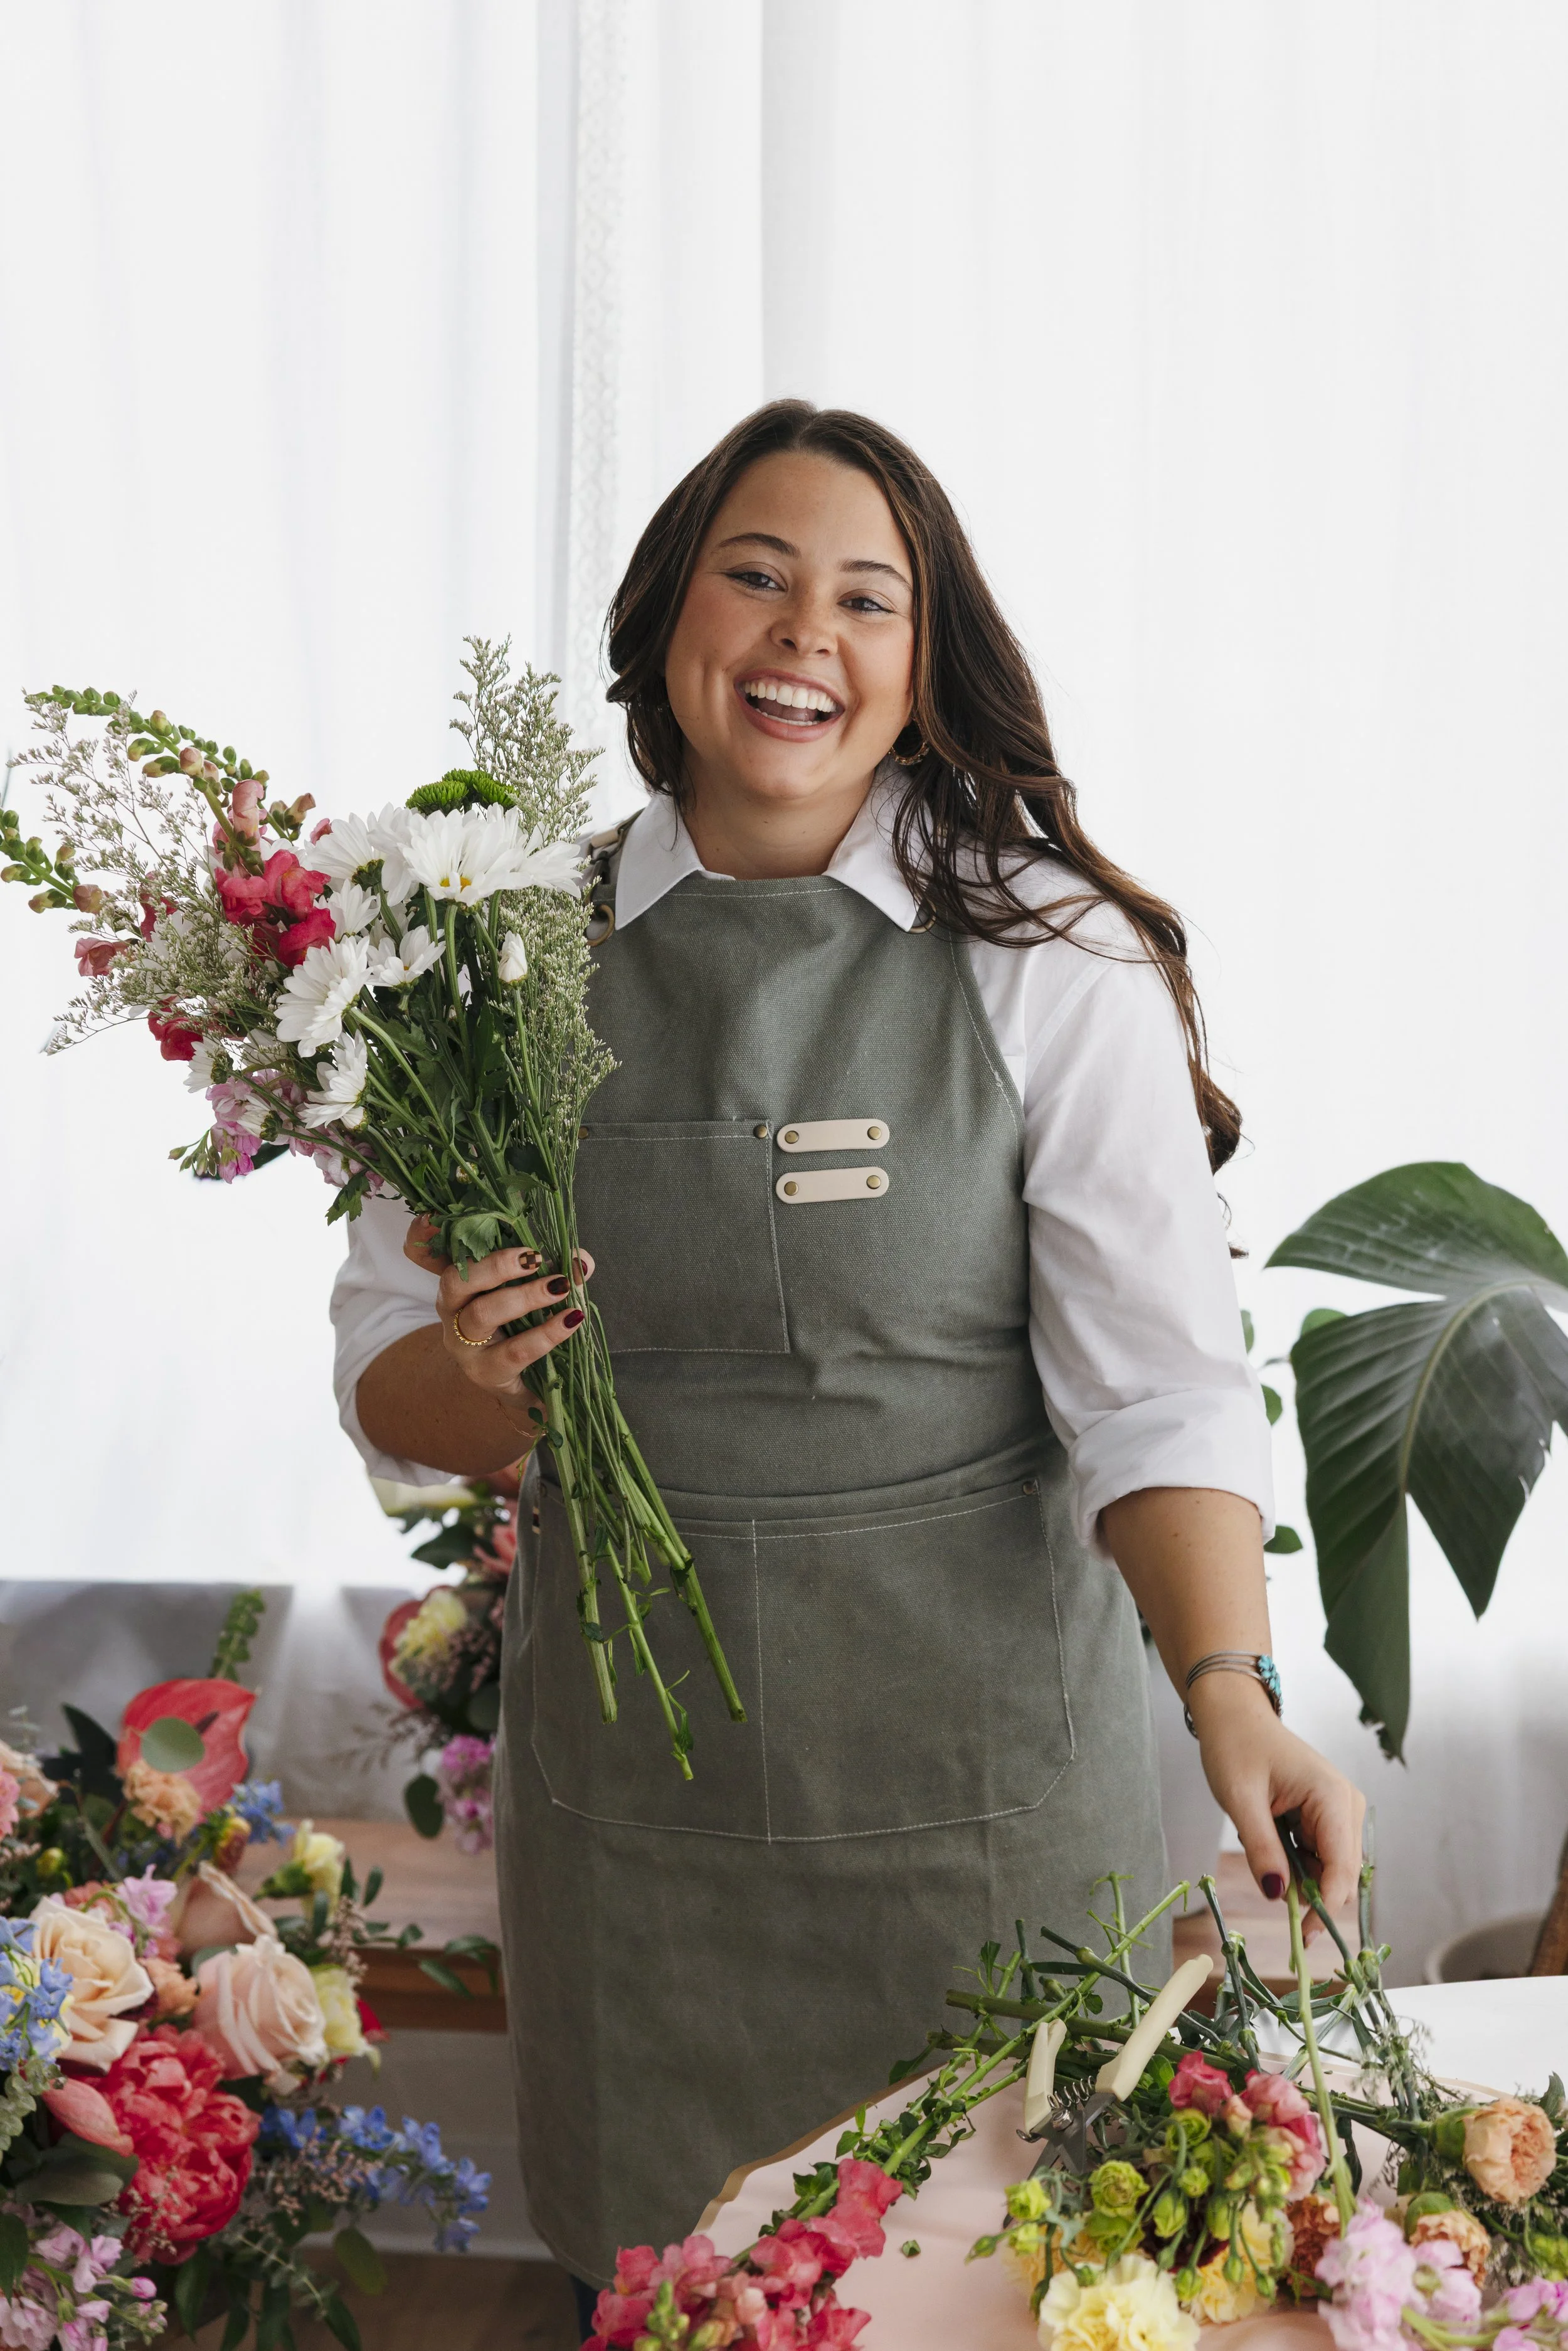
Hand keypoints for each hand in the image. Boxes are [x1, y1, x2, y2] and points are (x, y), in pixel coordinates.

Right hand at [403, 1218, 594, 1443]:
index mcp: (457, 1281)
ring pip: (483, 1313)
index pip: (425, 1254)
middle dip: (495, 1264)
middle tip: (534, 1257)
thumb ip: (552, 1270)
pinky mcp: (486, 1372)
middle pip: (455, 1280)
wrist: (524, 1387)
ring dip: (525, 1297)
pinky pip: (515, 1350)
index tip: (434, 1218)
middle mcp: (451, 1309)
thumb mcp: (529, 1292)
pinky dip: (547, 1333)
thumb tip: (581, 1259)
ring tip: (561, 1287)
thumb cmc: (520, 1327)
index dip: (423, 1236)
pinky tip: (572, 1320)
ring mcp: (464, 1344)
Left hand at [1188, 1673, 1365, 1928]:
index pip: (1342, 1869)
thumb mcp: (1240, 1799)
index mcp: (1333, 1797)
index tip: (1302, 1937)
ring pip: (1330, 1868)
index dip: (1325, 1908)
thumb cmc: (1235, 1747)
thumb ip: (1262, 1848)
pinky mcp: (1328, 1816)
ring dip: (1298, 1871)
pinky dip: (1294, 1858)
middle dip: (1310, 1893)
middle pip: (1341, 1874)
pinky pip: (1319, 1854)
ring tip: (1262, 1834)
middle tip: (1270, 1886)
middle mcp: (1347, 1805)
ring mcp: (1341, 1810)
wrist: (1233, 1715)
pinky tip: (1269, 1831)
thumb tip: (1279, 1897)